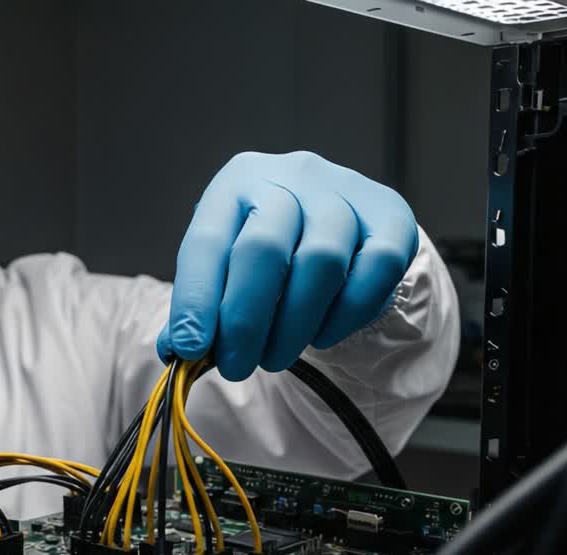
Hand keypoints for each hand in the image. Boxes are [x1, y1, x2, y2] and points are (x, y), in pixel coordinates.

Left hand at [158, 151, 418, 379]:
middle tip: (236, 367)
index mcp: (237, 182)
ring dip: (294, 325)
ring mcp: (345, 190)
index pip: (207, 242)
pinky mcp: (391, 214)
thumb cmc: (270, 249)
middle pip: (264, 249)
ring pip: (321, 262)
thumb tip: (175, 353)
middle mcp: (290, 175)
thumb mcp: (228, 265)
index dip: (196, 299)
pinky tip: (322, 335)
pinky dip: (346, 314)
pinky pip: (376, 268)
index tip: (190, 349)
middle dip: (245, 321)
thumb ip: (203, 306)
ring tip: (275, 357)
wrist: (338, 220)